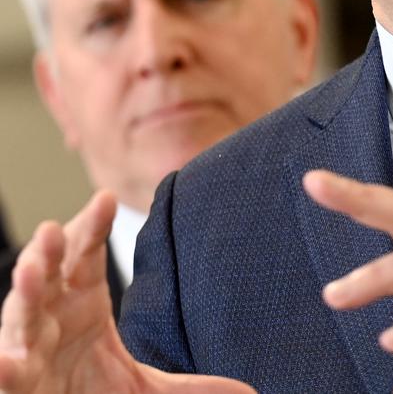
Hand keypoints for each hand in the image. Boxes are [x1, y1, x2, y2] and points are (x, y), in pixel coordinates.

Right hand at [0, 192, 255, 393]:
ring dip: (21, 292)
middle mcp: (50, 315)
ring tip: (29, 271)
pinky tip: (4, 361)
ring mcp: (28, 347)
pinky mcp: (17, 382)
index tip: (106, 199)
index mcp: (81, 300)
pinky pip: (6, 372)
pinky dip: (2, 364)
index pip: (86, 251)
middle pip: (48, 273)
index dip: (93, 225)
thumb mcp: (147, 390)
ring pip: (20, 313)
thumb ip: (191, 389)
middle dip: (50, 250)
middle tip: (55, 229)